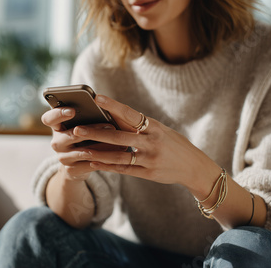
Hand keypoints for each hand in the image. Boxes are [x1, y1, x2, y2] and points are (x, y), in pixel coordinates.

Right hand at [41, 107, 116, 180]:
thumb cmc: (84, 139)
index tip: (73, 110)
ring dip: (104, 146)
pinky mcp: (71, 170)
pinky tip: (117, 155)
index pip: (49, 118)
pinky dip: (105, 160)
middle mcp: (56, 142)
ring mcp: (62, 157)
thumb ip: (87, 117)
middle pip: (70, 135)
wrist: (78, 165)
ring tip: (121, 142)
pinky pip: (90, 164)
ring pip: (84, 152)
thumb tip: (104, 105)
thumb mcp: (82, 127)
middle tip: (111, 126)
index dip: (58, 114)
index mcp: (56, 127)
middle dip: (93, 130)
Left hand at [72, 95, 221, 190]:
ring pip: (119, 156)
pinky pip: (124, 169)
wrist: (194, 167)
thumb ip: (140, 126)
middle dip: (97, 133)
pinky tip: (93, 163)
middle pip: (120, 137)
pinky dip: (107, 166)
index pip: (131, 114)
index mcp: (155, 127)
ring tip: (81, 149)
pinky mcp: (148, 173)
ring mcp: (150, 159)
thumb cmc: (175, 145)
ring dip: (98, 153)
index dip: (114, 106)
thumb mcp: (162, 131)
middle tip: (77, 129)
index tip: (98, 98)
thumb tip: (115, 115)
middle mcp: (152, 142)